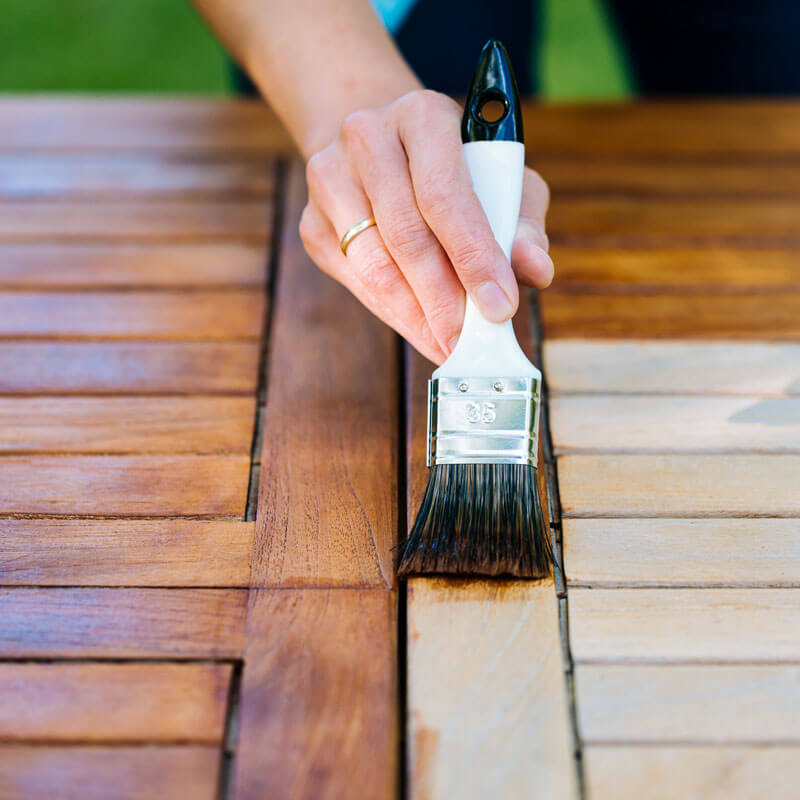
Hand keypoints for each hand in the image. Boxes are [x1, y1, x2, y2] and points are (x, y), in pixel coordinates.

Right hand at [299, 89, 552, 363]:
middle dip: (443, 300)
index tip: (500, 308)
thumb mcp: (500, 181)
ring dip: (416, 314)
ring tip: (447, 343)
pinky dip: (392, 312)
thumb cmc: (454, 170)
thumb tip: (535, 269)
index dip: (474, 257)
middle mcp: (367, 138)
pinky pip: (355, 281)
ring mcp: (330, 180)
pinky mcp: (312, 222)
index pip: (445, 195)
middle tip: (469, 342)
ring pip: (374, 264)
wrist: (382, 150)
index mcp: (422, 117)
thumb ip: (521, 224)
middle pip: (405, 235)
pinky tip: (420, 327)